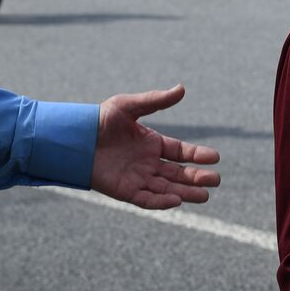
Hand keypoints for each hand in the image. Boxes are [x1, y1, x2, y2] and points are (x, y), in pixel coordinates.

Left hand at [90, 84, 220, 208]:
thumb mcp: (128, 106)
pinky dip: (162, 202)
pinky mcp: (125, 191)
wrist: (73, 139)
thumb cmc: (99, 120)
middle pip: (179, 173)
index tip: (215, 157)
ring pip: (167, 188)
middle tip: (216, 180)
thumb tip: (182, 89)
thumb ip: (155, 100)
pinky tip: (177, 200)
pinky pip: (147, 199)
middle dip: (197, 178)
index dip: (198, 155)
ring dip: (186, 192)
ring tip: (205, 196)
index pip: (181, 152)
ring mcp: (137, 178)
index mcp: (152, 143)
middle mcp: (148, 163)